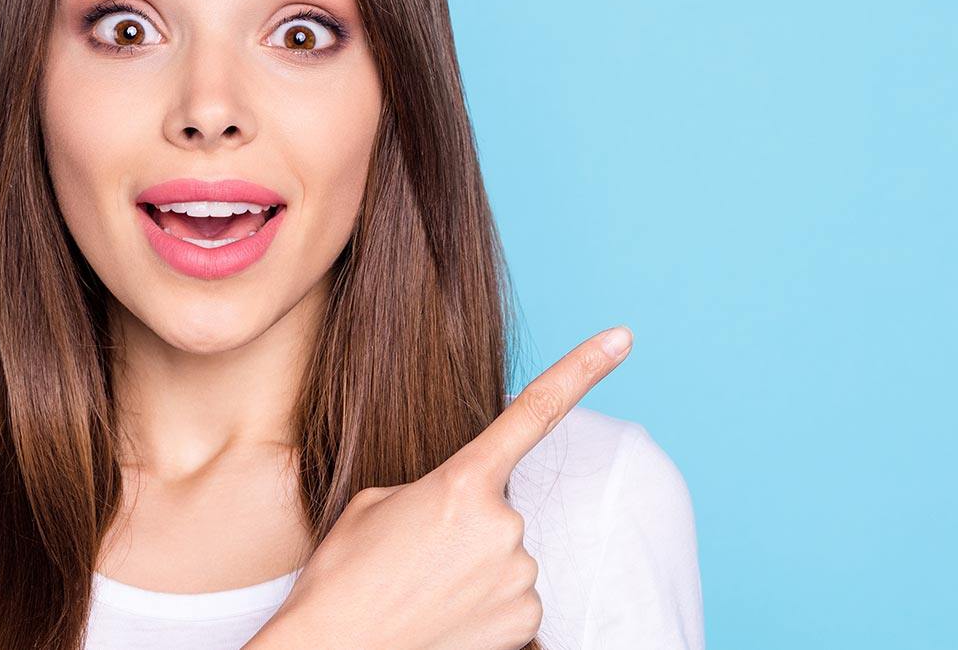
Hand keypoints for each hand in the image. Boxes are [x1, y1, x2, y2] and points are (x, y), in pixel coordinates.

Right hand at [246, 325, 634, 649]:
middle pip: (500, 511)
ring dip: (474, 570)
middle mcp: (503, 524)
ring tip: (423, 591)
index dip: (584, 369)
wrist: (335, 649)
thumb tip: (464, 510)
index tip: (622, 338)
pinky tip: (446, 616)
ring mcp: (520, 575)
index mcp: (461, 482)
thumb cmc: (343, 578)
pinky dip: (486, 606)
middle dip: (466, 528)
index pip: (533, 411)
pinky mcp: (527, 619)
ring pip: (508, 557)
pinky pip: (514, 598)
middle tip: (417, 558)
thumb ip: (433, 490)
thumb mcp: (375, 506)